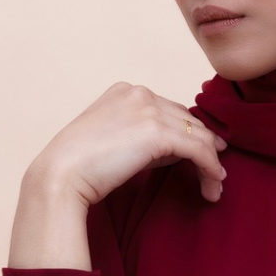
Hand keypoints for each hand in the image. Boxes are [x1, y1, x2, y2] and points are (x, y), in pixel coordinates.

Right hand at [27, 80, 227, 208]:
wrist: (60, 176)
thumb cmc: (80, 166)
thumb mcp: (115, 140)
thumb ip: (145, 136)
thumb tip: (182, 150)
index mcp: (126, 91)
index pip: (171, 110)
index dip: (190, 133)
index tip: (203, 153)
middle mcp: (140, 94)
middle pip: (188, 120)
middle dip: (205, 146)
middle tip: (216, 171)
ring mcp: (149, 110)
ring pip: (199, 135)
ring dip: (212, 161)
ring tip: (215, 184)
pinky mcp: (158, 132)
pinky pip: (199, 150)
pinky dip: (211, 167)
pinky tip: (214, 184)